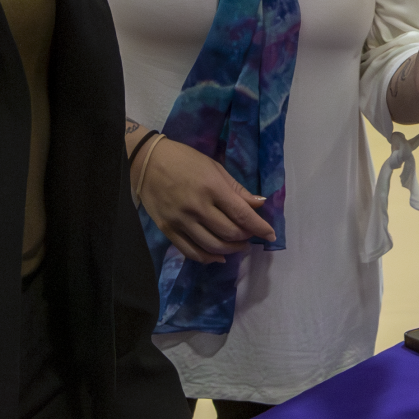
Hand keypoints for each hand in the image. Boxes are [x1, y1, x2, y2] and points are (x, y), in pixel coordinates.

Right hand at [135, 137, 274, 261]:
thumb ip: (237, 189)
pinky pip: (191, 252)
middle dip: (246, 237)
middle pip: (229, 233)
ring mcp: (181, 221)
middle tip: (250, 235)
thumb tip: (259, 204)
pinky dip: (208, 258)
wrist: (147, 162)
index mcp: (211, 187)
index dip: (259, 227)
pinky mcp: (168, 230)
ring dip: (231, 250)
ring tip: (238, 245)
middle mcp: (197, 207)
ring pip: (213, 247)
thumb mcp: (214, 168)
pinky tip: (219, 257)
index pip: (241, 214)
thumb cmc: (185, 160)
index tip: (271, 235)